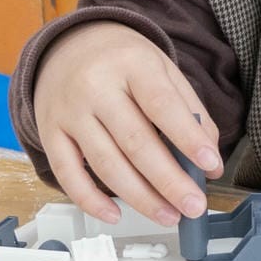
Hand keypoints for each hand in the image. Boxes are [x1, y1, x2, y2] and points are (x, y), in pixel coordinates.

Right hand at [31, 21, 221, 225]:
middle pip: (135, 142)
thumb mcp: (163, 70)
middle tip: (194, 205)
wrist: (68, 45)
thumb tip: (210, 159)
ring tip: (168, 215)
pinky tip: (114, 214)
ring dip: (139, 197)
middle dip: (169, 181)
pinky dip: (90, 200)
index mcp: (132, 64)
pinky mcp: (49, 132)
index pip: (162, 105)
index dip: (188, 138)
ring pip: (105, 163)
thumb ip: (190, 110)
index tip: (210, 165)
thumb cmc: (123, 62)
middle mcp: (96, 86)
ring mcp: (69, 111)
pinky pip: (67, 173)